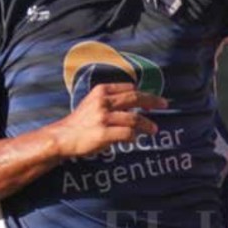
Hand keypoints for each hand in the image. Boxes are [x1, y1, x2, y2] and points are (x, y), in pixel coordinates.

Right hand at [47, 83, 163, 157]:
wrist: (63, 137)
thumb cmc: (79, 122)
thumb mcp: (92, 103)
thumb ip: (110, 100)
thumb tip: (134, 104)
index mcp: (101, 91)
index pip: (128, 88)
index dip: (143, 93)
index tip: (152, 99)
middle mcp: (103, 102)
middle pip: (135, 98)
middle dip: (152, 101)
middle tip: (164, 105)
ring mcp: (103, 118)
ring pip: (134, 118)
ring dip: (147, 124)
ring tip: (153, 129)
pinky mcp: (103, 134)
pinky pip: (127, 134)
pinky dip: (134, 136)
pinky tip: (134, 139)